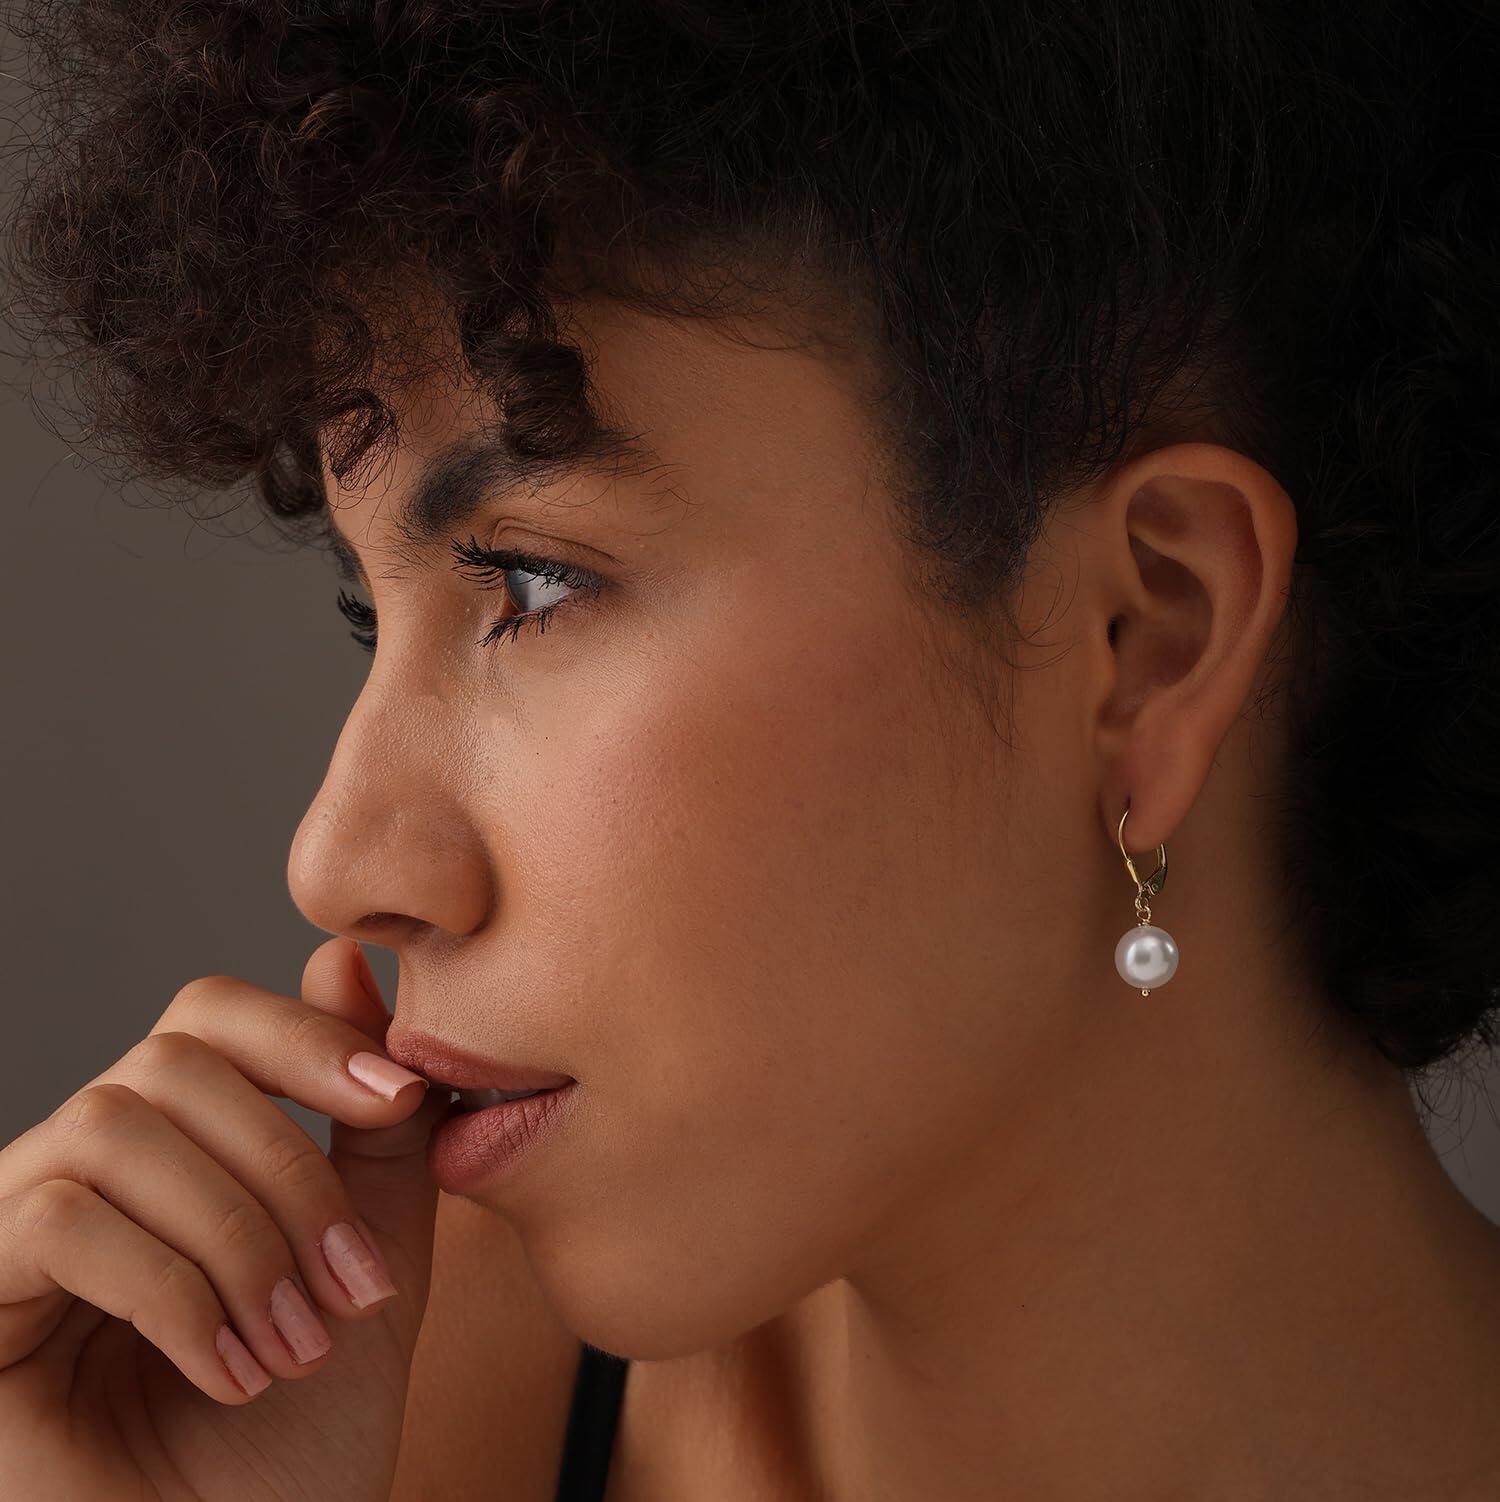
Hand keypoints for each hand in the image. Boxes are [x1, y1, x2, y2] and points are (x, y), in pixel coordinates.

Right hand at [0, 937, 453, 1501]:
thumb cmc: (299, 1437)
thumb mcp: (371, 1260)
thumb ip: (372, 1127)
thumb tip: (342, 961)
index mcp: (174, 1148)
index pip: (209, 1016)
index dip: (305, 1035)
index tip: (400, 1096)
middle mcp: (81, 1170)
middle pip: (171, 1062)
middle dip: (287, 1171)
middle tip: (353, 1291)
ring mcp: (13, 1230)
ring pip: (115, 1128)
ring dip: (236, 1239)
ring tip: (293, 1348)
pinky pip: (60, 1220)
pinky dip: (171, 1290)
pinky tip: (227, 1370)